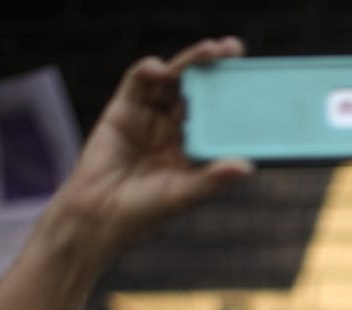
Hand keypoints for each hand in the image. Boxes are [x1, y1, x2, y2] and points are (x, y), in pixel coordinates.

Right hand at [48, 36, 252, 265]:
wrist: (99, 218)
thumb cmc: (144, 212)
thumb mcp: (184, 195)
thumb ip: (212, 179)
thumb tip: (247, 167)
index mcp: (192, 145)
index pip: (216, 111)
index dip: (232, 92)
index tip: (252, 75)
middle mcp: (172, 126)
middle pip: (196, 88)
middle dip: (215, 66)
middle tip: (233, 49)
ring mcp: (147, 116)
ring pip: (171, 79)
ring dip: (189, 61)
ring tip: (209, 51)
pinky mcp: (122, 110)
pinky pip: (137, 83)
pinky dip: (148, 71)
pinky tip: (161, 70)